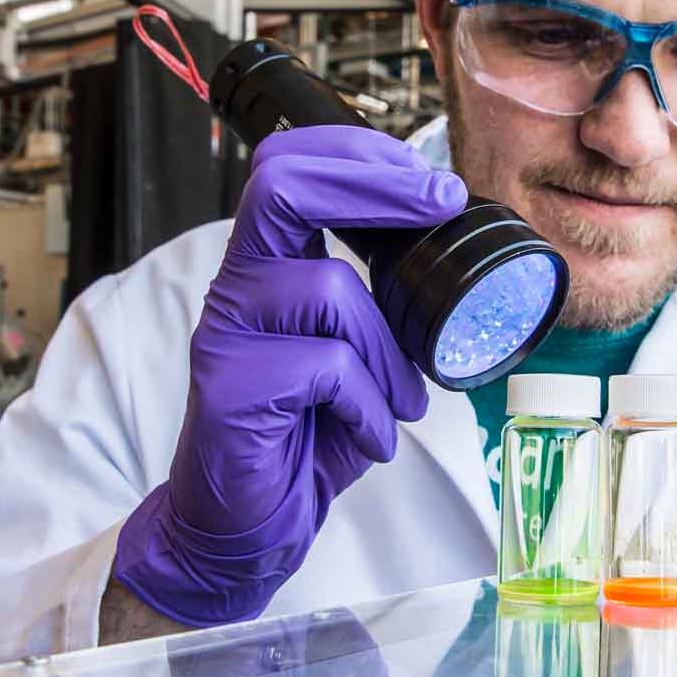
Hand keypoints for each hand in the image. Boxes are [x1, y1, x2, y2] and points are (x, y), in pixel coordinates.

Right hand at [114, 126, 466, 625]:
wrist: (249, 522)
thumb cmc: (306, 432)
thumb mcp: (356, 349)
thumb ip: (382, 299)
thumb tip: (449, 246)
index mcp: (270, 265)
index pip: (290, 166)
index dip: (358, 154)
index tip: (430, 181)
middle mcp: (239, 286)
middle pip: (284, 186)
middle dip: (376, 183)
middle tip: (442, 203)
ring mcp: (226, 333)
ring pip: (329, 290)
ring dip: (389, 351)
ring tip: (400, 400)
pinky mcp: (229, 388)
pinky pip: (327, 368)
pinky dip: (369, 404)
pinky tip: (369, 432)